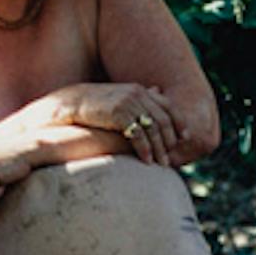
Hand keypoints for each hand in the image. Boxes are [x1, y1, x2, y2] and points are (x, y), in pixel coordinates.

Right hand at [62, 82, 184, 164]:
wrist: (71, 104)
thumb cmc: (95, 106)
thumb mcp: (119, 100)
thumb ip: (137, 101)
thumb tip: (156, 93)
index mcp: (140, 90)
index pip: (168, 106)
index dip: (179, 122)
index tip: (184, 138)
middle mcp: (138, 94)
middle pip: (163, 120)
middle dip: (169, 141)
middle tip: (170, 158)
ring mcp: (128, 103)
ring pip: (153, 129)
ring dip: (159, 149)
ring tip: (161, 164)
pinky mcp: (119, 114)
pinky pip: (138, 135)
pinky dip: (145, 150)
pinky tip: (146, 161)